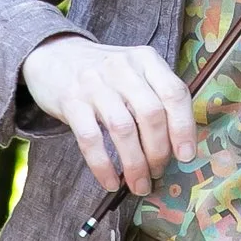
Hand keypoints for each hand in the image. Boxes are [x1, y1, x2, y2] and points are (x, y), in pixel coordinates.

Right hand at [20, 33, 195, 195]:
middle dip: (158, 152)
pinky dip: (103, 166)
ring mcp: (94, 83)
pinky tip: (111, 182)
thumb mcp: (135, 71)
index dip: (183, 128)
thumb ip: (157, 96)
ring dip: (135, 164)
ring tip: (138, 184)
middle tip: (157, 173)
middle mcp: (122, 68)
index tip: (186, 156)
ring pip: (123, 129)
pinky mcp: (71, 101)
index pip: (174, 93)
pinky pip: (90, 139)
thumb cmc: (105, 73)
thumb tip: (179, 146)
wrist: (54, 56)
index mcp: (146, 59)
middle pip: (150, 114)